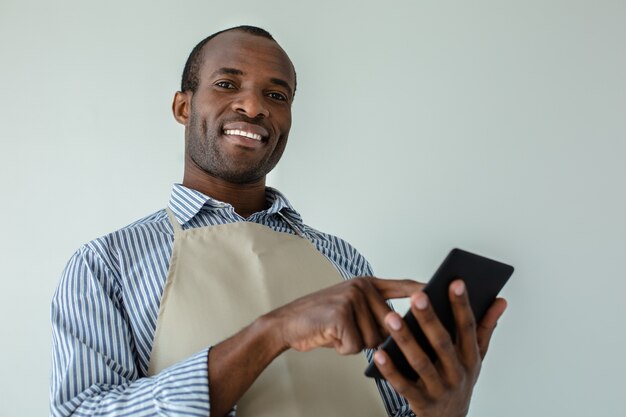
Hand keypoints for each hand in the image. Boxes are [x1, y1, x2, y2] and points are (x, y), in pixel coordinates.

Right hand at [265, 277, 423, 354]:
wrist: (287, 323)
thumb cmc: (322, 321)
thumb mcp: (351, 309)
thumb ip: (375, 313)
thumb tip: (400, 331)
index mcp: (367, 284)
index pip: (402, 286)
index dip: (423, 290)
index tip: (443, 290)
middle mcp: (362, 286)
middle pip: (389, 325)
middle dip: (370, 337)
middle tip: (345, 329)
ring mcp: (351, 298)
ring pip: (373, 338)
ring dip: (355, 343)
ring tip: (335, 331)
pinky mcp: (341, 313)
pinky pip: (356, 345)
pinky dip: (343, 348)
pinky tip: (329, 336)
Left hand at [373, 280, 506, 416]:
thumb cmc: (460, 378)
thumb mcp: (476, 356)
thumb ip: (486, 328)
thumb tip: (500, 300)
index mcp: (470, 358)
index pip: (468, 328)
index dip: (462, 305)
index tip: (455, 282)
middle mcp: (457, 373)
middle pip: (442, 343)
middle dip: (430, 319)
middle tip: (417, 296)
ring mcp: (439, 389)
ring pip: (421, 363)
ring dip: (406, 340)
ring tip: (391, 318)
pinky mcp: (420, 402)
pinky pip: (403, 385)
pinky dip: (391, 370)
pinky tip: (379, 352)